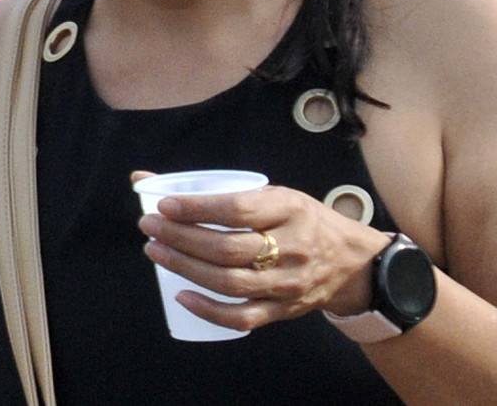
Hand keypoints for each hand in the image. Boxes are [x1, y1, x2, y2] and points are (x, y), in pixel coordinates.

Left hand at [136, 177, 393, 330]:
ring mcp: (288, 283)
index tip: (164, 204)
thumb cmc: (301, 220)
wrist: (353, 262)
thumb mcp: (273, 195)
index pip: (238, 209)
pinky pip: (244, 317)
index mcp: (289, 210)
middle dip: (182, 238)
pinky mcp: (284, 310)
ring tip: (156, 252)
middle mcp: (292, 248)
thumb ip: (217, 190)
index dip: (197, 208)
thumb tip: (143, 179)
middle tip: (149, 227)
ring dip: (186, 268)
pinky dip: (210, 311)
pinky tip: (181, 296)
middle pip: (228, 248)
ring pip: (231, 282)